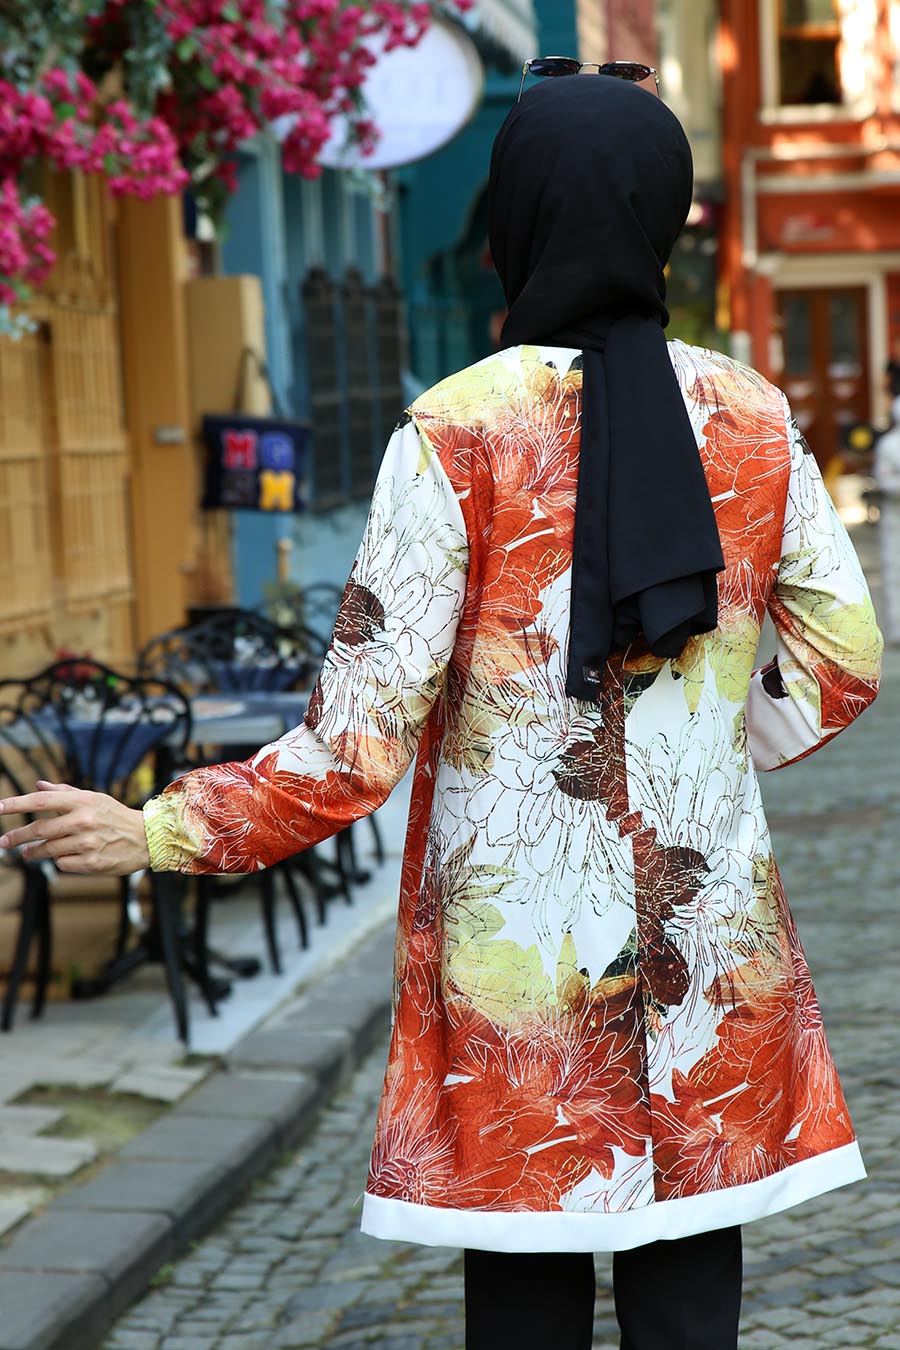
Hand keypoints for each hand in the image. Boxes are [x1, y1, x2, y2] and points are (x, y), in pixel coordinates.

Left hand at [0, 780, 150, 874]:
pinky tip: (65, 857)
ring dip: (33, 852)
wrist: (147, 838)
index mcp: (82, 802)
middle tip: (4, 842)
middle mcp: (83, 821)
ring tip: (28, 852)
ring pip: (47, 850)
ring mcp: (88, 844)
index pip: (42, 802)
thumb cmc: (116, 816)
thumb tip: (38, 786)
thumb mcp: (94, 798)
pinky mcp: (92, 863)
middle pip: (39, 830)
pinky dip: (58, 861)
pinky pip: (62, 864)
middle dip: (17, 837)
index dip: (16, 804)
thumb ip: (64, 793)